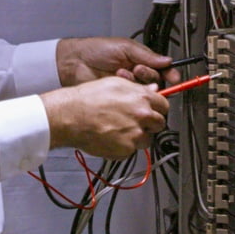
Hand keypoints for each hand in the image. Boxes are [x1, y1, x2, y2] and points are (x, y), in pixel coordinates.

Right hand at [39, 78, 169, 159]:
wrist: (70, 116)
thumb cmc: (88, 98)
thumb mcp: (115, 83)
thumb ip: (138, 89)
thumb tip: (152, 91)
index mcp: (142, 98)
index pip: (164, 105)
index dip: (157, 108)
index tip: (153, 110)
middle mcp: (142, 116)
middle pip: (159, 124)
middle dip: (150, 123)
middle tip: (137, 121)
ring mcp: (135, 135)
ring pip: (147, 139)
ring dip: (138, 136)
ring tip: (120, 129)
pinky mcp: (125, 150)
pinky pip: (131, 150)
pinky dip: (124, 146)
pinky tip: (112, 136)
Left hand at [56, 37, 182, 87]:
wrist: (75, 62)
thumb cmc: (97, 50)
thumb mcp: (125, 47)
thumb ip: (147, 55)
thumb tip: (167, 61)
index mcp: (140, 59)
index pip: (161, 68)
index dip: (170, 73)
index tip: (175, 77)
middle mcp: (136, 74)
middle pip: (156, 82)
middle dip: (150, 76)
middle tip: (139, 69)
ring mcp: (128, 86)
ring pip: (144, 90)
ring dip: (137, 81)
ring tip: (124, 72)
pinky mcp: (119, 98)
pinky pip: (131, 98)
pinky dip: (127, 89)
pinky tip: (118, 79)